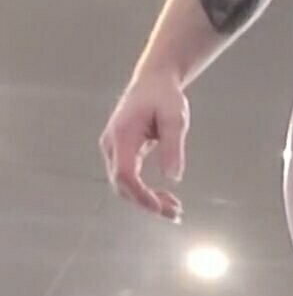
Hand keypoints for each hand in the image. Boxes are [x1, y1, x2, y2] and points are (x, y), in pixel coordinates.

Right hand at [100, 72, 189, 221]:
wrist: (154, 81)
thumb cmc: (164, 96)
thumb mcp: (175, 117)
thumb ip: (173, 146)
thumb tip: (173, 178)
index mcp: (122, 134)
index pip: (124, 173)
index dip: (140, 194)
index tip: (160, 208)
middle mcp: (112, 145)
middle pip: (122, 185)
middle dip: (147, 203)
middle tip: (175, 214)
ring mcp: (115, 150)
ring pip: (125, 186)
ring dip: (147, 201)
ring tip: (174, 210)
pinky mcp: (122, 154)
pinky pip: (130, 179)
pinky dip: (146, 192)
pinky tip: (166, 200)